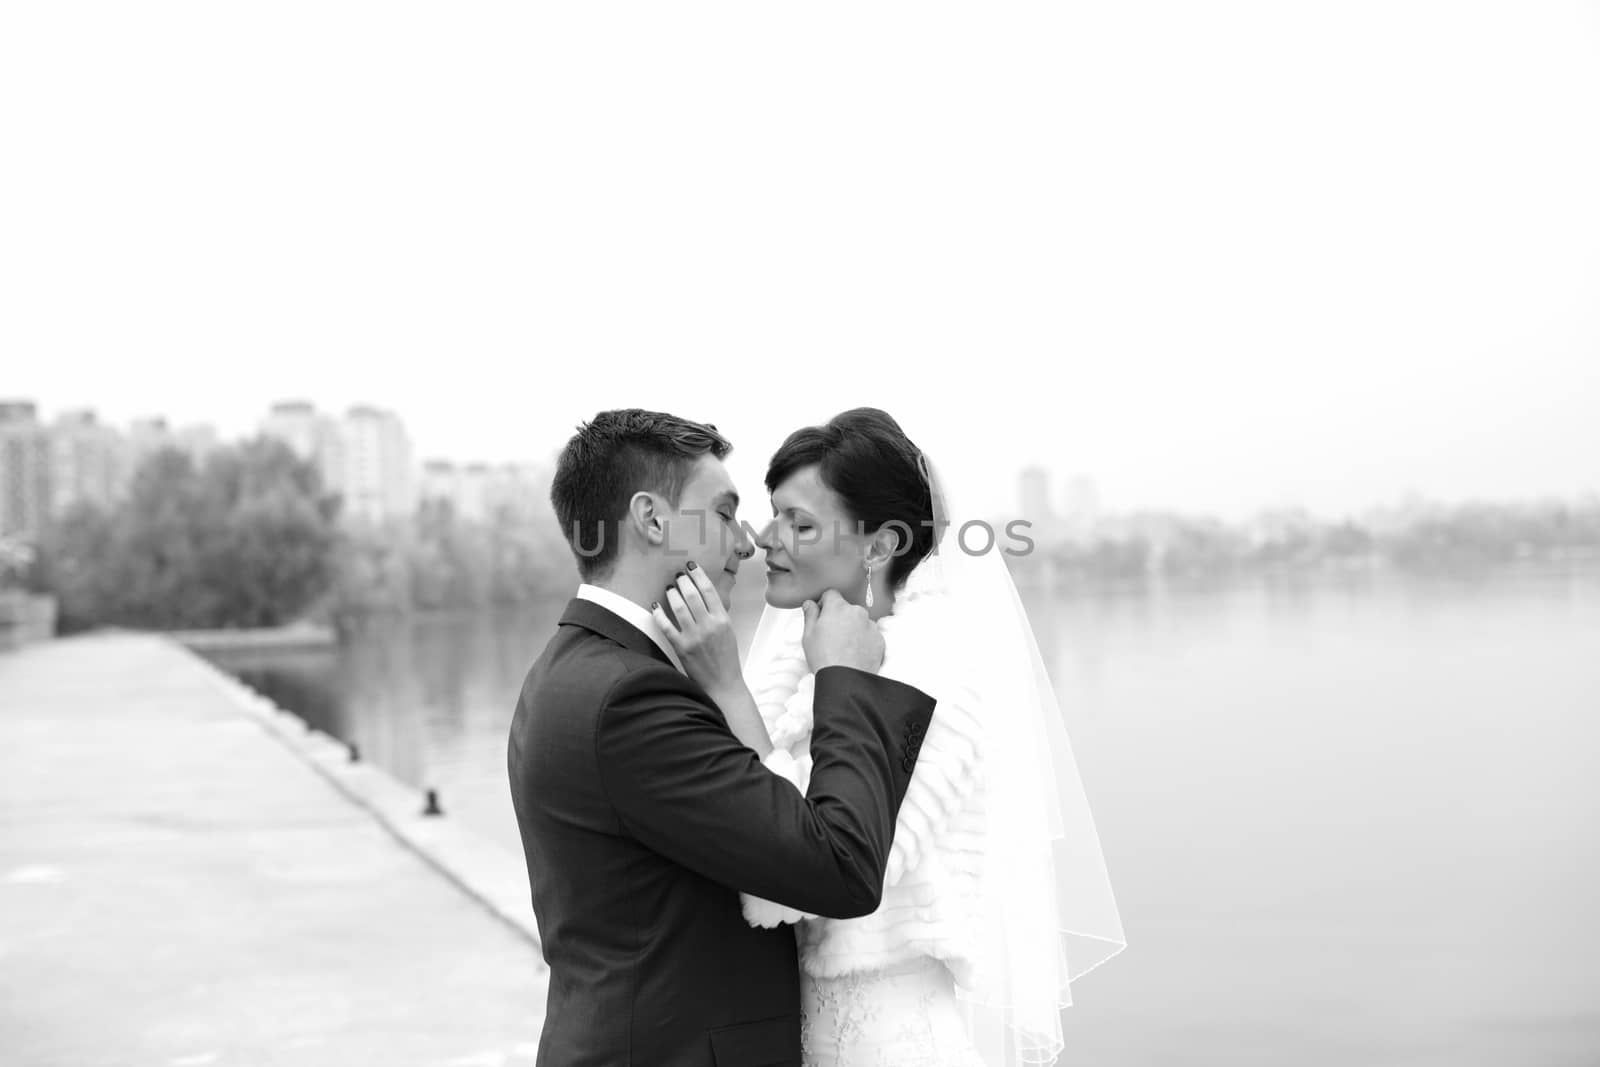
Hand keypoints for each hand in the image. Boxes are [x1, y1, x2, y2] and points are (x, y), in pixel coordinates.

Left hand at [652, 562, 743, 693]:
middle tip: (678, 575)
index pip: (709, 590)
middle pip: (692, 595)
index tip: (692, 566)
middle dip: (683, 581)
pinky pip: (666, 626)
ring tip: (669, 588)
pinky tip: (655, 606)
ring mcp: (694, 637)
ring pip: (679, 607)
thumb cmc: (727, 658)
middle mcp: (708, 626)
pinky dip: (659, 614)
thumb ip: (717, 613)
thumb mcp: (728, 631)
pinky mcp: (681, 648)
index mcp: (723, 620)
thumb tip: (704, 594)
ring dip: (672, 594)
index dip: (698, 575)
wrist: (723, 684)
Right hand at [802, 589, 883, 673]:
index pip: (831, 594)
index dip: (824, 604)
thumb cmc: (824, 658)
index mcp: (838, 607)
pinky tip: (854, 653)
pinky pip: (870, 634)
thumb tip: (810, 603)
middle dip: (839, 617)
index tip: (822, 615)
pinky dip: (864, 640)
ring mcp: (871, 625)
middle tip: (831, 636)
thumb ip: (810, 614)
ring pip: (860, 621)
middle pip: (847, 608)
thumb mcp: (808, 635)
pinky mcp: (880, 640)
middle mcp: (857, 612)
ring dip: (853, 628)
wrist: (846, 681)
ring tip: (844, 647)